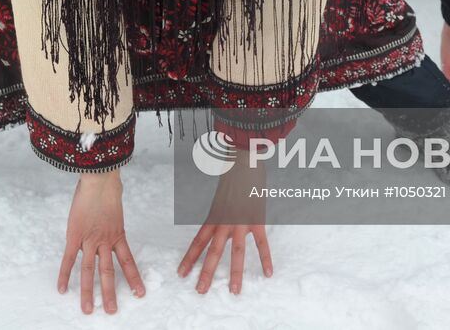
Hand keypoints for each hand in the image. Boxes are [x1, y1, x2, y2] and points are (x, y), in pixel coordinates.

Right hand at [58, 170, 144, 314]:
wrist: (99, 179)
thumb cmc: (108, 187)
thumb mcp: (116, 206)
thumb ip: (113, 217)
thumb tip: (110, 214)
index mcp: (118, 235)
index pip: (128, 262)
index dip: (133, 278)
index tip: (139, 293)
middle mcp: (105, 241)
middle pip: (108, 272)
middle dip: (109, 293)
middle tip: (112, 311)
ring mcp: (89, 240)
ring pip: (89, 271)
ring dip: (89, 292)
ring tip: (89, 310)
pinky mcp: (75, 235)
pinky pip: (69, 259)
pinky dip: (64, 275)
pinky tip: (62, 290)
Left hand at [178, 150, 271, 294]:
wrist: (243, 159)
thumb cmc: (232, 176)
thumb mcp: (221, 198)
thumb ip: (220, 213)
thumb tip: (220, 225)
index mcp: (213, 217)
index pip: (198, 242)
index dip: (189, 258)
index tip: (180, 274)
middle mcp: (224, 222)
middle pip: (213, 252)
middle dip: (206, 273)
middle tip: (200, 291)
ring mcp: (240, 222)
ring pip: (236, 252)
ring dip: (235, 273)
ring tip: (234, 291)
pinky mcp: (257, 219)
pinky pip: (262, 243)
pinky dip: (266, 258)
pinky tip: (269, 273)